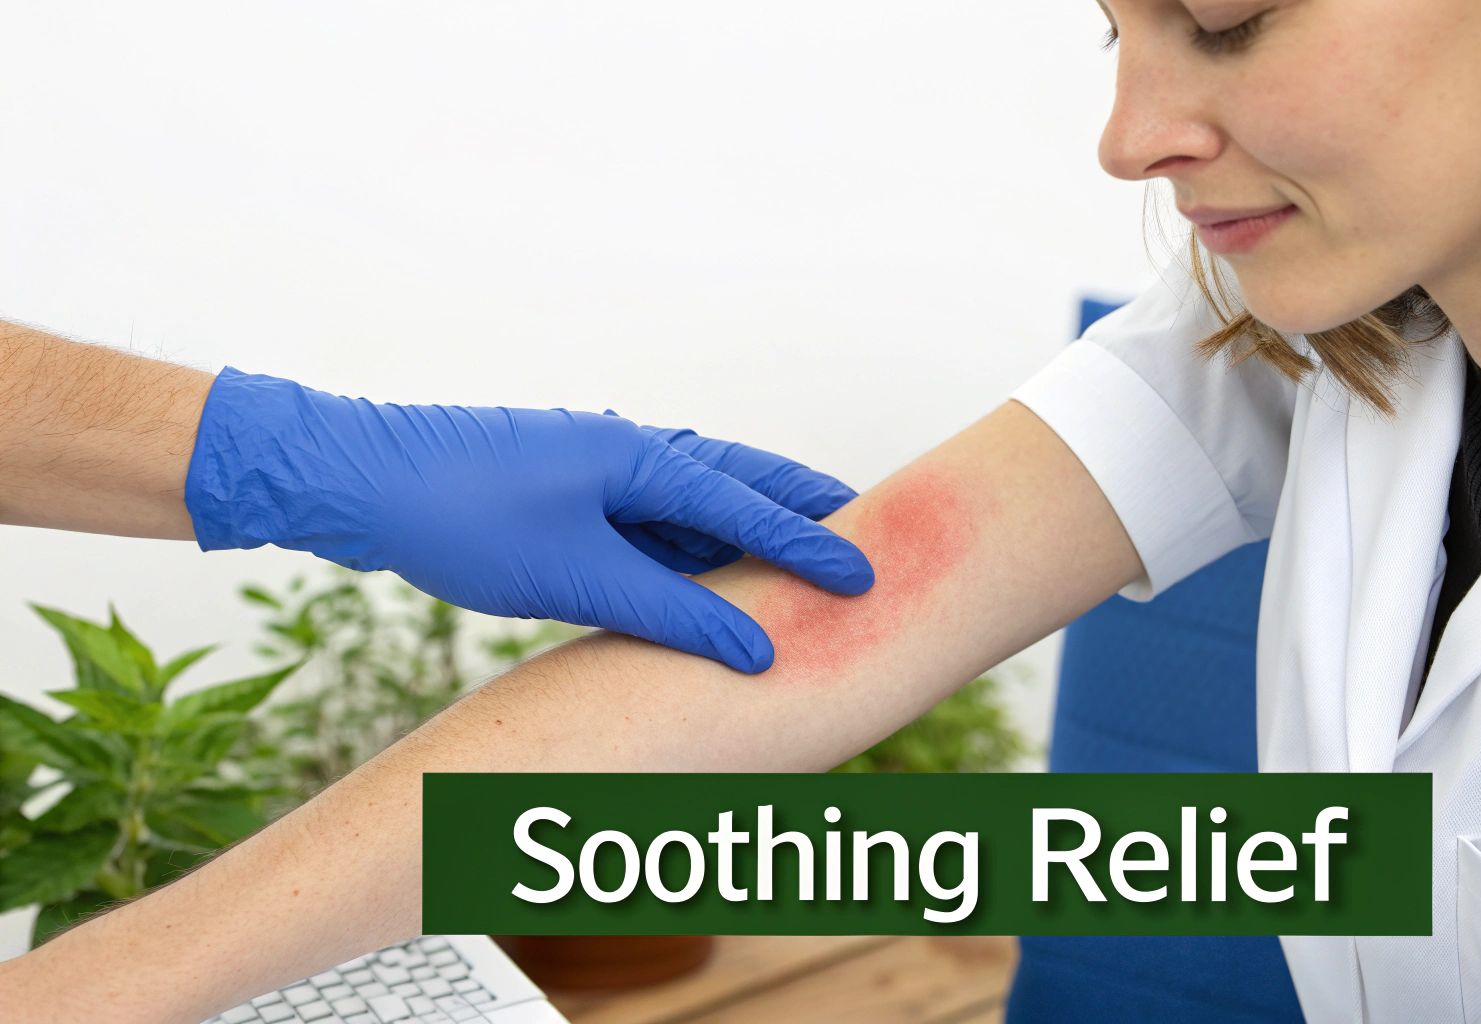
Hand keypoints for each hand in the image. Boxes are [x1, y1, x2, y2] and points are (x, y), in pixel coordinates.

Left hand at [183, 368, 873, 671]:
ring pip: (700, 503)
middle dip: (803, 512)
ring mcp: (603, 467)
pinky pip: (658, 519)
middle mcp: (633, 449)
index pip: (749, 506)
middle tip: (868, 534)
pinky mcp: (575, 490)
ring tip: (804, 563)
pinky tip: (714, 578)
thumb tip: (753, 648)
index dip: (812, 546)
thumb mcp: (574, 576)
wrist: (358, 479)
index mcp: (641, 455)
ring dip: (750, 532)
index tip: (869, 576)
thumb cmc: (462, 517)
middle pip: (741, 483)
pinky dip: (696, 549)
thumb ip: (670, 612)